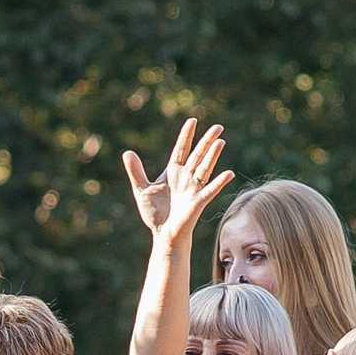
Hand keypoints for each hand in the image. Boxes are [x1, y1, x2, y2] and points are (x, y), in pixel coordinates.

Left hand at [123, 117, 231, 242]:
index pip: (181, 150)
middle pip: (198, 155)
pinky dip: (219, 182)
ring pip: (205, 168)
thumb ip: (136, 172)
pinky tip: (228, 173)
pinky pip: (210, 190)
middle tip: (218, 127)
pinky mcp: (198, 201)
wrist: (162, 233)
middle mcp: (186, 177)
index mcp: (173, 172)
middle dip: (207, 141)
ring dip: (212, 155)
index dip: (186, 136)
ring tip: (220, 141)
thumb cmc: (154, 213)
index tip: (192, 121)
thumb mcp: (141, 190)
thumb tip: (127, 153)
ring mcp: (193, 188)